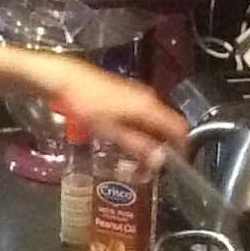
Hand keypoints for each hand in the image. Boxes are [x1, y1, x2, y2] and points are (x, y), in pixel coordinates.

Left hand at [37, 54, 188, 171]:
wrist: (67, 80)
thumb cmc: (87, 105)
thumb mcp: (112, 133)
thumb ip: (138, 147)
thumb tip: (159, 161)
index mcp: (150, 107)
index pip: (179, 128)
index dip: (182, 148)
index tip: (175, 166)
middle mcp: (149, 98)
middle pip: (168, 127)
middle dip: (162, 150)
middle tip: (149, 170)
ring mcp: (138, 95)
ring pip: (155, 122)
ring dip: (150, 142)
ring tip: (135, 161)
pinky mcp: (127, 94)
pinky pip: (143, 116)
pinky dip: (141, 132)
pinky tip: (126, 143)